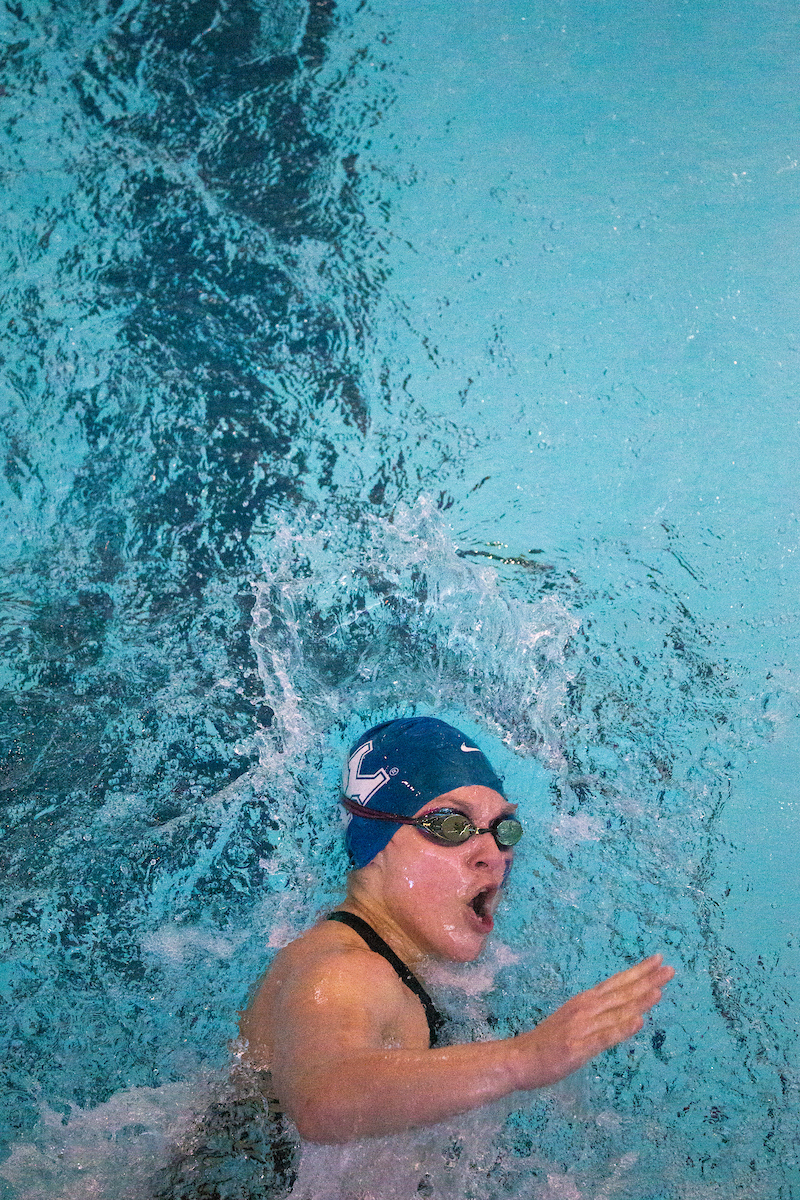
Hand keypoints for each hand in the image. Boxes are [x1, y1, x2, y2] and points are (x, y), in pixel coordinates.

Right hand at [516, 954, 674, 1089]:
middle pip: (620, 992)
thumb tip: (626, 1010)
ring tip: (658, 990)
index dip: (638, 971)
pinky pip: (604, 1037)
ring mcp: (582, 1027)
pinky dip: (621, 1028)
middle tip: (669, 969)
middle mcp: (585, 1008)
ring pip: (616, 1012)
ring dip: (638, 1001)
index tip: (658, 960)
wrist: (519, 1058)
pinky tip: (638, 1022)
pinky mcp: (578, 1047)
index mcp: (584, 1001)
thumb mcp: (574, 1021)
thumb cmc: (548, 1041)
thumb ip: (598, 1015)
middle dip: (646, 980)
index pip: (616, 982)